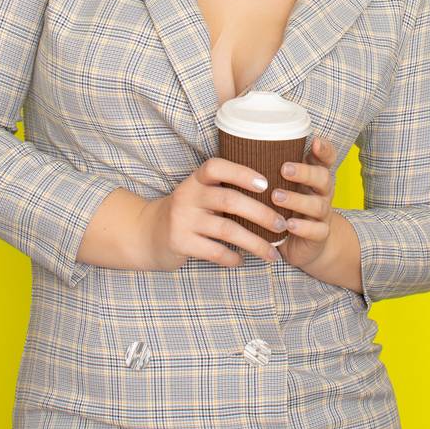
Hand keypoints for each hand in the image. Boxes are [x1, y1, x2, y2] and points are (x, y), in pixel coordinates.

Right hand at [135, 156, 288, 269]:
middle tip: (281, 225)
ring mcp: (182, 220)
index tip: (266, 184)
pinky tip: (242, 260)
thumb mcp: (199, 194)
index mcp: (196, 180)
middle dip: (261, 214)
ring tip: (272, 254)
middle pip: (230, 200)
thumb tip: (272, 196)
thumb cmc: (187, 212)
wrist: (147, 234)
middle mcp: (188, 196)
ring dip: (254, 242)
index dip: (241, 173)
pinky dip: (232, 257)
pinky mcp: (179, 242)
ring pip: (227, 230)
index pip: (216, 168)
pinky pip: (213, 251)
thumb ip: (224, 191)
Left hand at [271, 134, 338, 270]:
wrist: (303, 244)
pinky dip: (303, 227)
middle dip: (305, 172)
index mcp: (314, 177)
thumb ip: (270, 170)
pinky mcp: (320, 235)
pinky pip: (317, 230)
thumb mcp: (281, 186)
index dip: (324, 149)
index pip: (326, 158)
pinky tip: (288, 224)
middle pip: (323, 178)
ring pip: (318, 205)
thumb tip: (237, 148)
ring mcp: (323, 214)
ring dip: (297, 200)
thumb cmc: (286, 207)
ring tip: (276, 197)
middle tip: (284, 169)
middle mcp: (322, 193)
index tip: (315, 140)